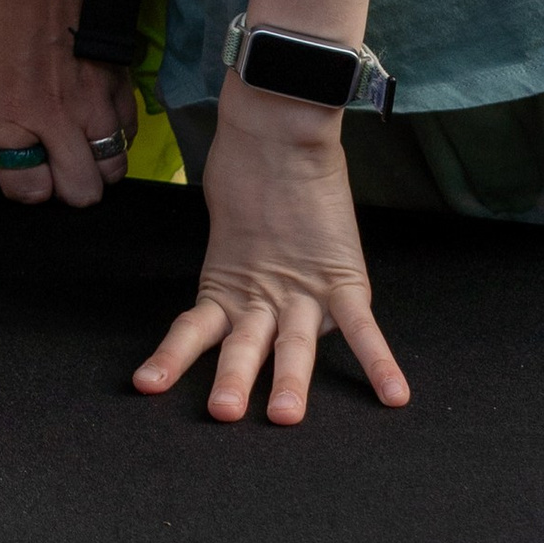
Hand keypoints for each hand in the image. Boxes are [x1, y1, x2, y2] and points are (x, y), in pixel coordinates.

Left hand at [0, 0, 135, 203]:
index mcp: (7, 109)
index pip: (29, 189)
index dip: (22, 187)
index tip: (16, 166)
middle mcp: (56, 113)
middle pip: (80, 191)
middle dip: (65, 188)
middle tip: (49, 162)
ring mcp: (95, 95)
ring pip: (113, 167)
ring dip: (96, 164)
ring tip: (75, 142)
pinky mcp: (122, 71)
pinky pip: (131, 127)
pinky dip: (118, 133)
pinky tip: (95, 114)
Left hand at [134, 81, 411, 423]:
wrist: (278, 126)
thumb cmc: (249, 168)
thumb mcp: (228, 223)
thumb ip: (232, 256)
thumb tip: (228, 272)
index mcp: (228, 284)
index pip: (195, 330)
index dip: (171, 357)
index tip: (147, 385)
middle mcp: (262, 295)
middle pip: (245, 346)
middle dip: (233, 381)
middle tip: (220, 414)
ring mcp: (302, 288)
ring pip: (295, 344)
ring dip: (289, 380)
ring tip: (282, 416)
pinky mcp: (340, 275)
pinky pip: (363, 325)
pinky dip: (380, 361)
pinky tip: (396, 396)